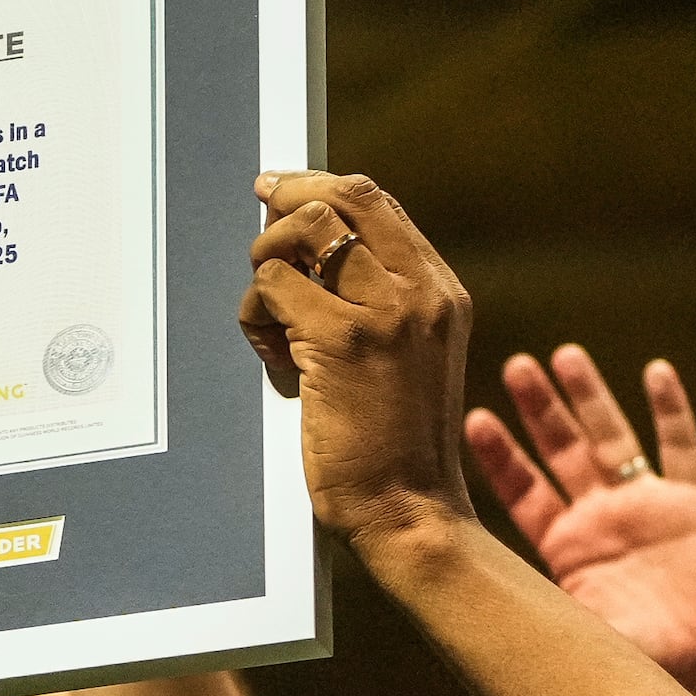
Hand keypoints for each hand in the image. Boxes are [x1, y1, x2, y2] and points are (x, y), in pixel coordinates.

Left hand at [238, 171, 474, 548]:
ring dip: (266, 266)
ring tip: (271, 321)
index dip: (320, 185)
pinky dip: (255, 315)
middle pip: (343, 197)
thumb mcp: (406, 359)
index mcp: (439, 292)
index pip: (377, 203)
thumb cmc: (394, 446)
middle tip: (257, 208)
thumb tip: (312, 252)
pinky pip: (272, 286)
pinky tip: (271, 355)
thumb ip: (378, 304)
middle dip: (286, 196)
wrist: (410, 510)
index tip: (281, 186)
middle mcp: (419, 291)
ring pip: (301, 233)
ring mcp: (384, 311)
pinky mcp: (341, 340)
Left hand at [462, 345, 695, 695]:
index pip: (524, 493)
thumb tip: (494, 626)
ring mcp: (647, 507)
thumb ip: (555, 621)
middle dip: (540, 408)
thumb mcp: (590, 641)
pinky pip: (682, 448)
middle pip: (563, 451)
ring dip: (591, 397)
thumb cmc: (642, 668)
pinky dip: (671, 410)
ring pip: (614, 438)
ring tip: (565, 354)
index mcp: (567, 550)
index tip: (474, 419)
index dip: (502, 457)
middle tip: (515, 365)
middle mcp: (601, 521)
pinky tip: (655, 372)